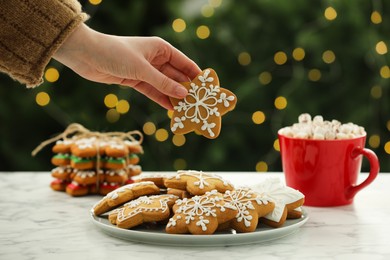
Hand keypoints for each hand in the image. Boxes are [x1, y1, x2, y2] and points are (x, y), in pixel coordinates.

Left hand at [53, 24, 200, 109]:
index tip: (208, 90)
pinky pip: (153, 91)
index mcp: (161, 48)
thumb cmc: (115, 53)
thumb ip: (163, 83)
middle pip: (176, 76)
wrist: (85, 55)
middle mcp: (156, 59)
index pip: (185, 63)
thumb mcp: (142, 69)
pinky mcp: (135, 80)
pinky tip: (171, 110)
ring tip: (187, 111)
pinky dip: (161, 99)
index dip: (197, 76)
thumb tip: (184, 94)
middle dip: (186, 91)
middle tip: (198, 106)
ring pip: (165, 86)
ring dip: (174, 98)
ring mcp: (146, 70)